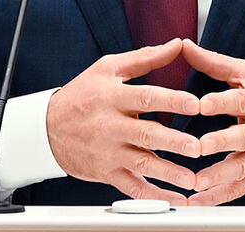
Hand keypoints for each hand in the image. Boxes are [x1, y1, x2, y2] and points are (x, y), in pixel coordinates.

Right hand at [46, 38, 200, 202]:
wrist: (46, 128)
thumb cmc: (81, 94)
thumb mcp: (108, 68)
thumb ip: (145, 58)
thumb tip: (177, 44)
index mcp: (112, 97)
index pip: (145, 97)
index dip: (171, 100)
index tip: (195, 103)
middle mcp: (111, 125)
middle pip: (145, 134)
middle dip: (173, 141)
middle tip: (197, 147)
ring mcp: (108, 151)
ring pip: (141, 163)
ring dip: (168, 172)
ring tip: (191, 179)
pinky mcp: (107, 172)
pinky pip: (132, 187)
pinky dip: (153, 195)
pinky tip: (174, 199)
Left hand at [181, 39, 244, 205]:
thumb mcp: (244, 76)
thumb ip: (214, 63)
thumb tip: (185, 46)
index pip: (239, 101)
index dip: (221, 103)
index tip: (201, 105)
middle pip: (242, 137)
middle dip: (221, 142)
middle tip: (200, 145)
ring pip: (240, 168)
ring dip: (217, 175)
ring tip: (196, 181)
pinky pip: (236, 190)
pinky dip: (216, 197)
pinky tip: (196, 199)